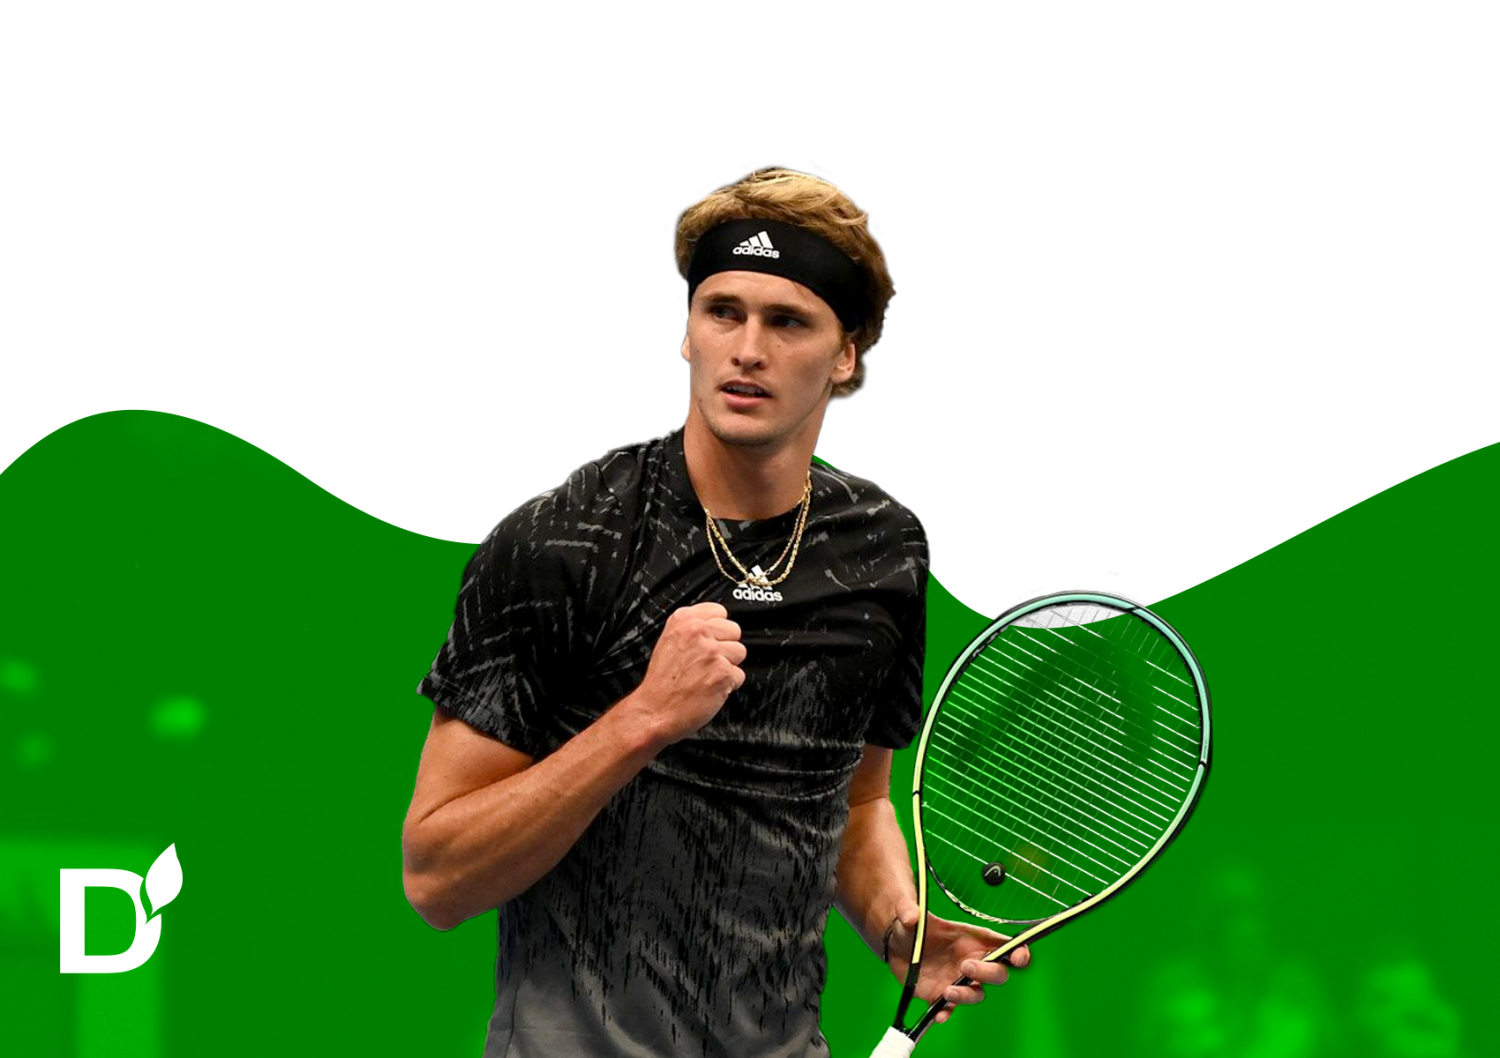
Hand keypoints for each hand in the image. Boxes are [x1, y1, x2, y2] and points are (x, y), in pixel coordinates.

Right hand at [629, 602, 745, 744]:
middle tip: (706, 664)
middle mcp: (698, 632)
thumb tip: (718, 625)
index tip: (709, 642)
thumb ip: (693, 628)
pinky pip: (739, 675)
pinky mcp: (722, 672)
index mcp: (683, 620)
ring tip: (707, 676)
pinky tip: (709, 689)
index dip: (717, 630)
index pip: (719, 612)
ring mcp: (711, 652)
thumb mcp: (669, 641)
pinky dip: (728, 686)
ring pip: (740, 652)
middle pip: (734, 631)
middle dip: (725, 647)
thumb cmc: (662, 682)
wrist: (653, 711)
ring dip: (728, 667)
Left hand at [885, 900, 1030, 1025]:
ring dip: (967, 995)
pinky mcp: (941, 996)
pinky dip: (947, 1013)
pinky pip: (950, 1009)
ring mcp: (958, 980)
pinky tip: (939, 1014)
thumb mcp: (907, 914)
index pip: (1004, 945)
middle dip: (988, 972)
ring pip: (977, 993)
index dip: (1018, 951)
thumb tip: (909, 916)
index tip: (1018, 957)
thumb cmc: (911, 927)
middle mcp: (970, 960)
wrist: (895, 946)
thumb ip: (908, 911)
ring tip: (948, 991)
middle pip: (997, 973)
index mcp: (971, 939)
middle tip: (965, 966)